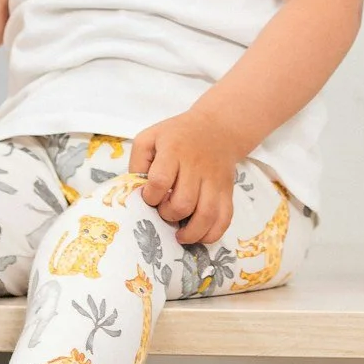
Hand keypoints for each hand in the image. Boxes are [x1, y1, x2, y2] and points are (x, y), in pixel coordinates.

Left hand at [129, 108, 240, 246]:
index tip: (149, 197)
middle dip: (168, 215)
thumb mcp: (150, 138)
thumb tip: (136, 191)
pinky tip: (199, 235)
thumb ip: (137, 163)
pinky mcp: (227, 190)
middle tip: (164, 210)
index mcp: (173, 150)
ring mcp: (215, 180)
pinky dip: (212, 234)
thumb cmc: (177, 136)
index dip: (150, 197)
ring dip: (190, 232)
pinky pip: (225, 218)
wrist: (217, 128)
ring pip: (206, 215)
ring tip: (179, 234)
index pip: (159, 181)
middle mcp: (197, 166)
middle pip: (183, 203)